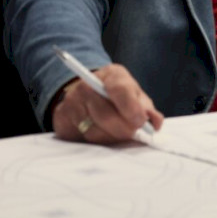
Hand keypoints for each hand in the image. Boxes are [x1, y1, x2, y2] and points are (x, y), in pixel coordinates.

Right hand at [49, 63, 164, 143]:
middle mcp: (87, 85)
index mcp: (111, 75)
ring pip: (93, 130)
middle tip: (133, 134)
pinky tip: (103, 135)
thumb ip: (146, 109)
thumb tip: (155, 123)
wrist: (88, 93)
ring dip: (110, 138)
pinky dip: (95, 142)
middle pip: (106, 115)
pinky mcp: (61, 118)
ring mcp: (71, 101)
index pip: (120, 90)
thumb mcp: (135, 96)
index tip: (141, 122)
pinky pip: (80, 137)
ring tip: (119, 135)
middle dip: (123, 129)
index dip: (132, 109)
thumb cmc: (118, 96)